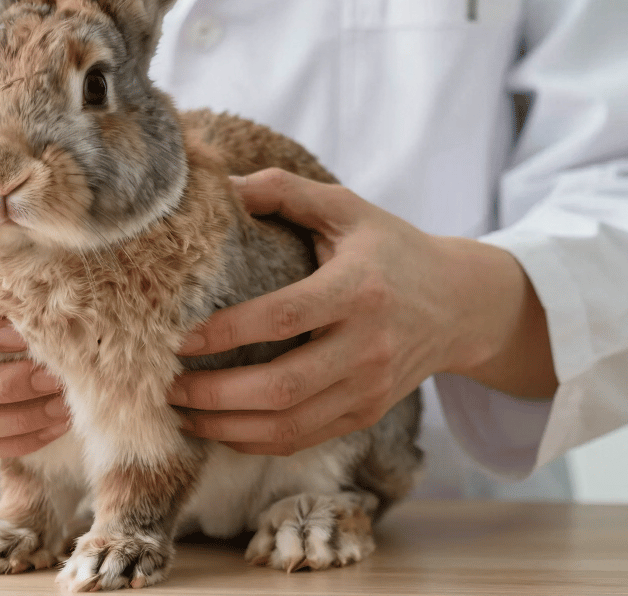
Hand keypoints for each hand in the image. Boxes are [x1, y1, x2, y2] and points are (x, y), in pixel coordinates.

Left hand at [167, 168, 555, 455]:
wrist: (460, 304)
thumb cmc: (391, 249)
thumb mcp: (346, 208)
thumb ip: (285, 191)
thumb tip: (223, 186)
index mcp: (358, 289)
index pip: (283, 318)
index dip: (226, 333)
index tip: (178, 338)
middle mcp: (367, 346)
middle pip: (282, 386)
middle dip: (215, 394)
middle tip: (167, 385)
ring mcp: (369, 387)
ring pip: (289, 425)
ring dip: (227, 427)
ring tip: (181, 413)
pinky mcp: (367, 413)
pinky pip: (303, 440)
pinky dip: (255, 441)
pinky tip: (219, 428)